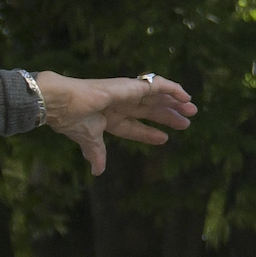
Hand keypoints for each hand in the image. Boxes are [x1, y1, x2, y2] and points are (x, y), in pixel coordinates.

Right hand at [33, 73, 195, 173]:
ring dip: (174, 103)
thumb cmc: (71, 119)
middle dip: (167, 116)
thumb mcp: (88, 139)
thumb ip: (95, 153)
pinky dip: (173, 89)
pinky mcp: (133, 86)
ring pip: (157, 97)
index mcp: (108, 117)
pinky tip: (186, 96)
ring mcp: (127, 93)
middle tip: (186, 122)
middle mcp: (119, 104)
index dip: (149, 132)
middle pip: (150, 110)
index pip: (134, 126)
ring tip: (192, 110)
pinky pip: (159, 85)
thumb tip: (97, 171)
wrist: (63, 102)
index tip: (165, 138)